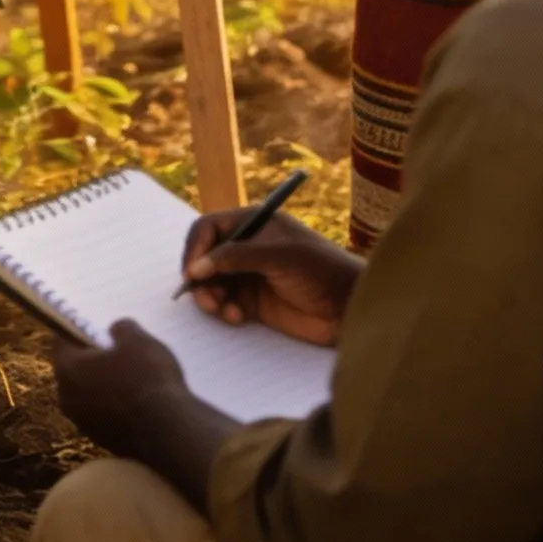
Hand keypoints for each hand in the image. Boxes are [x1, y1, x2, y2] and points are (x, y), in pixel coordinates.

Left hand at [51, 320, 197, 455]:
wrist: (168, 433)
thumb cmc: (147, 377)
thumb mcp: (138, 340)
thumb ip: (121, 330)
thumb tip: (115, 331)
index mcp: (67, 370)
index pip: (63, 341)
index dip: (81, 331)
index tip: (99, 329)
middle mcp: (67, 400)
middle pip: (75, 371)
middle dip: (93, 362)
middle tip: (118, 354)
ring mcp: (85, 426)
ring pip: (90, 397)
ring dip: (105, 388)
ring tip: (133, 380)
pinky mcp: (105, 444)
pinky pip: (105, 418)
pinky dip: (117, 409)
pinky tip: (140, 405)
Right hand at [178, 208, 360, 347]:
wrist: (350, 307)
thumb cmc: (320, 269)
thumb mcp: (277, 255)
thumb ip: (235, 257)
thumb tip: (195, 268)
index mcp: (252, 224)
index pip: (209, 229)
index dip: (196, 248)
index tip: (191, 271)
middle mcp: (246, 247)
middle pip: (205, 257)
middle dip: (200, 276)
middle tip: (204, 297)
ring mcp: (249, 275)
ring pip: (212, 283)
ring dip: (210, 296)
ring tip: (221, 310)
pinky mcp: (255, 303)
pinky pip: (226, 304)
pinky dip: (224, 311)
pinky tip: (236, 317)